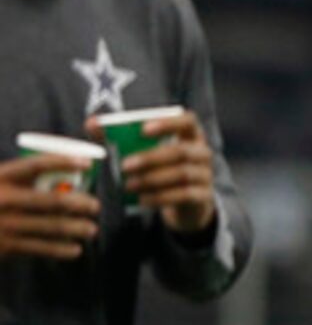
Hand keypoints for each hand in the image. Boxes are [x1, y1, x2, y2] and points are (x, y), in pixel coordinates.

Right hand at [0, 152, 102, 260]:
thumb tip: (61, 180)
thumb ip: (18, 181)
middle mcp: (3, 198)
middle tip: (95, 206)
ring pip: (52, 226)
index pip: (36, 164)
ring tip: (91, 229)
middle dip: (80, 203)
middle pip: (53, 200)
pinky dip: (62, 249)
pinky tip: (74, 249)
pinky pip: (42, 248)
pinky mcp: (6, 246)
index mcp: (0, 177)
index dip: (64, 161)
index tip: (87, 163)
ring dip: (77, 228)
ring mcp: (5, 224)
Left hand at [90, 112, 215, 235]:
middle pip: (181, 151)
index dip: (168, 123)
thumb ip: (119, 136)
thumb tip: (92, 123)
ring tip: (128, 185)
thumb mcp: (145, 151)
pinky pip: (183, 195)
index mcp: (190, 135)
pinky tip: (140, 200)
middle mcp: (202, 153)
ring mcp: (205, 175)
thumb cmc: (160, 168)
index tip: (143, 129)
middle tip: (124, 165)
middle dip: (151, 158)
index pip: (188, 121)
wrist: (186, 203)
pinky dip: (160, 198)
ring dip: (152, 179)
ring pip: (182, 174)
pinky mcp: (203, 197)